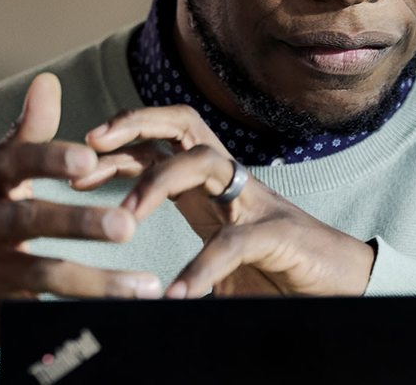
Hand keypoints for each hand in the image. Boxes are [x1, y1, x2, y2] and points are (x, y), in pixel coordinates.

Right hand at [0, 73, 162, 356]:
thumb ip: (25, 133)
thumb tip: (48, 81)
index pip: (11, 163)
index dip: (47, 159)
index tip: (87, 158)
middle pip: (28, 222)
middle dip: (77, 223)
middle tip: (128, 226)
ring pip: (41, 278)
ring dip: (94, 283)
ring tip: (144, 287)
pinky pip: (40, 320)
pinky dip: (78, 321)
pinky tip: (119, 322)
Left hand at [81, 105, 374, 298]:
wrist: (342, 291)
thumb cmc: (272, 272)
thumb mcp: (213, 260)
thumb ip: (179, 258)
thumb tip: (134, 290)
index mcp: (207, 184)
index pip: (157, 141)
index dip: (115, 144)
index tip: (73, 170)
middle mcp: (229, 181)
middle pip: (180, 122)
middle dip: (134, 123)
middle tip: (91, 143)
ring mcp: (255, 203)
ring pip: (202, 160)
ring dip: (157, 182)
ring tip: (125, 217)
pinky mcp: (279, 236)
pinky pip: (232, 242)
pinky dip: (201, 267)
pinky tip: (177, 293)